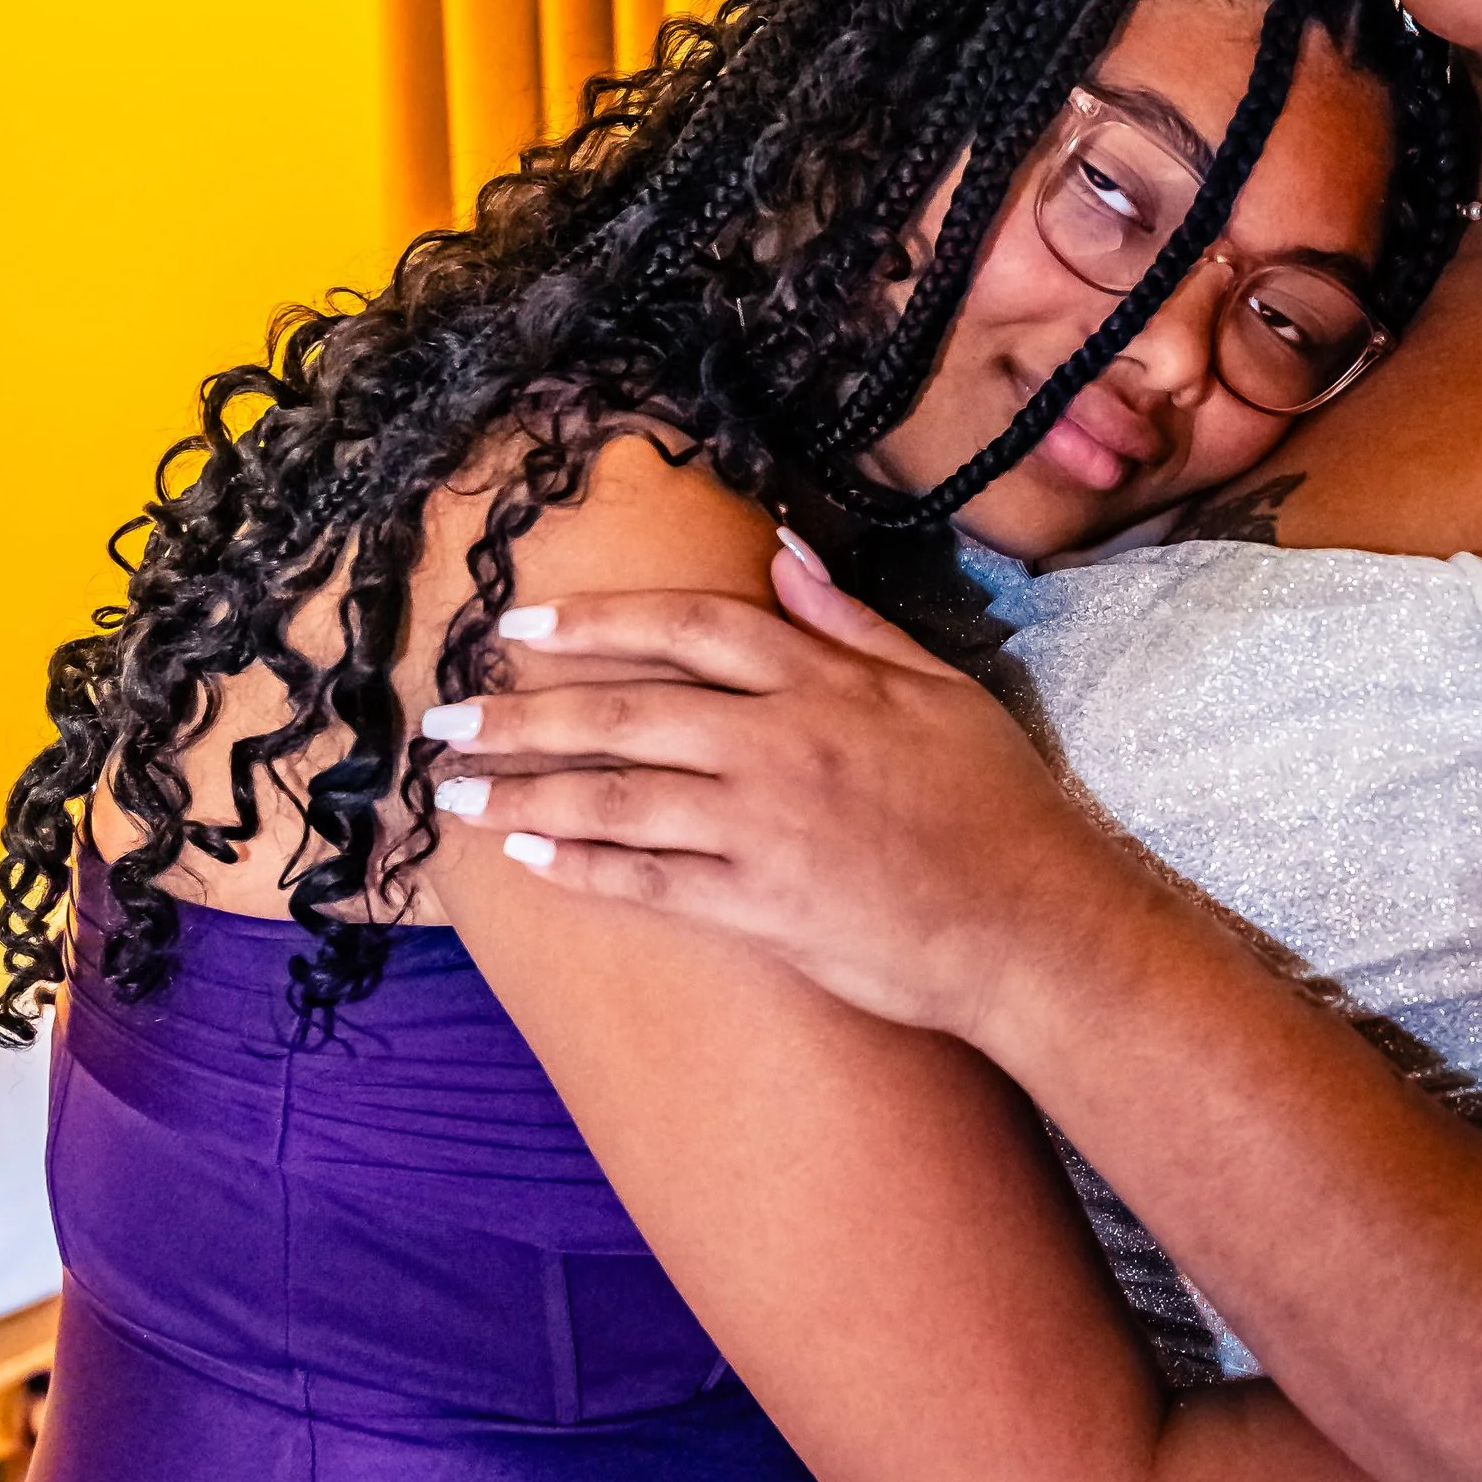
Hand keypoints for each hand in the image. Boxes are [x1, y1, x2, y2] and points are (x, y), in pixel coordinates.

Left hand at [422, 547, 1099, 1037]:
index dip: (596, 621)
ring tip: (457, 793)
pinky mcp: (762, 908)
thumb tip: (785, 553)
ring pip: (618, 795)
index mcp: (825, 683)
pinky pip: (650, 880)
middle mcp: (782, 745)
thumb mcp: (944, 690)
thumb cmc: (1001, 808)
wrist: (1036, 927)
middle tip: (445, 716)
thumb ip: (854, 623)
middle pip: (626, 710)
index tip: (520, 625)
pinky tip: (528, 855)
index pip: (689, 628)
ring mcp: (766, 829)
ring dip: (525, 789)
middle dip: (523, 711)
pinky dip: (582, 865)